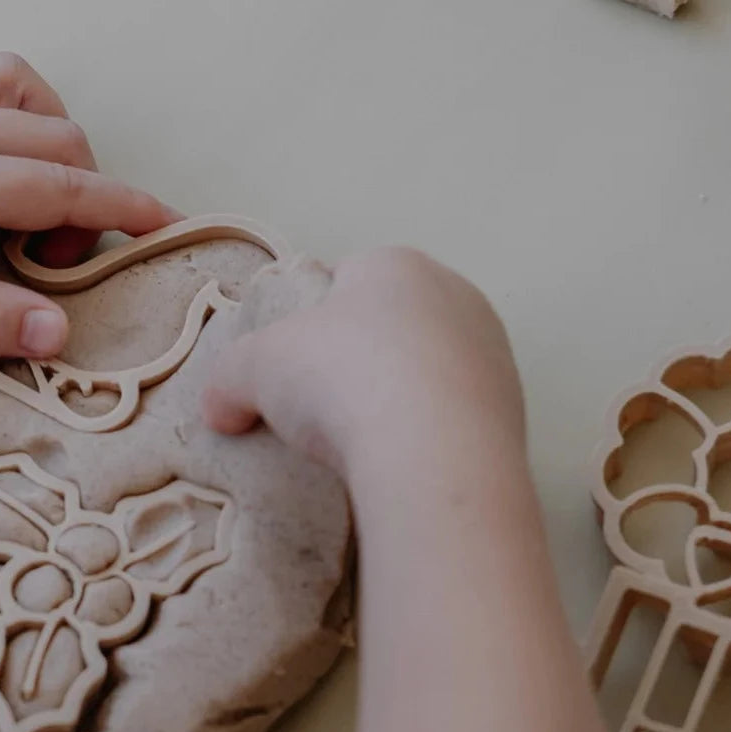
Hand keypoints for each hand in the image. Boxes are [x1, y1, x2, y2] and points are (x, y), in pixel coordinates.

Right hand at [203, 247, 523, 476]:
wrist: (432, 453)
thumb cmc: (339, 379)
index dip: (312, 319)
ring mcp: (492, 355)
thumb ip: (227, 380)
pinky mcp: (512, 413)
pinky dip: (427, 437)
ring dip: (397, 400)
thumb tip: (218, 409)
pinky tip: (399, 467)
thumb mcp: (253, 370)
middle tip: (319, 409)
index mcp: (395, 265)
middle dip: (358, 360)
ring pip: (429, 372)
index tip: (292, 365)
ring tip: (359, 447)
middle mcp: (455, 296)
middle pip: (391, 325)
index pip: (346, 278)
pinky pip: (453, 418)